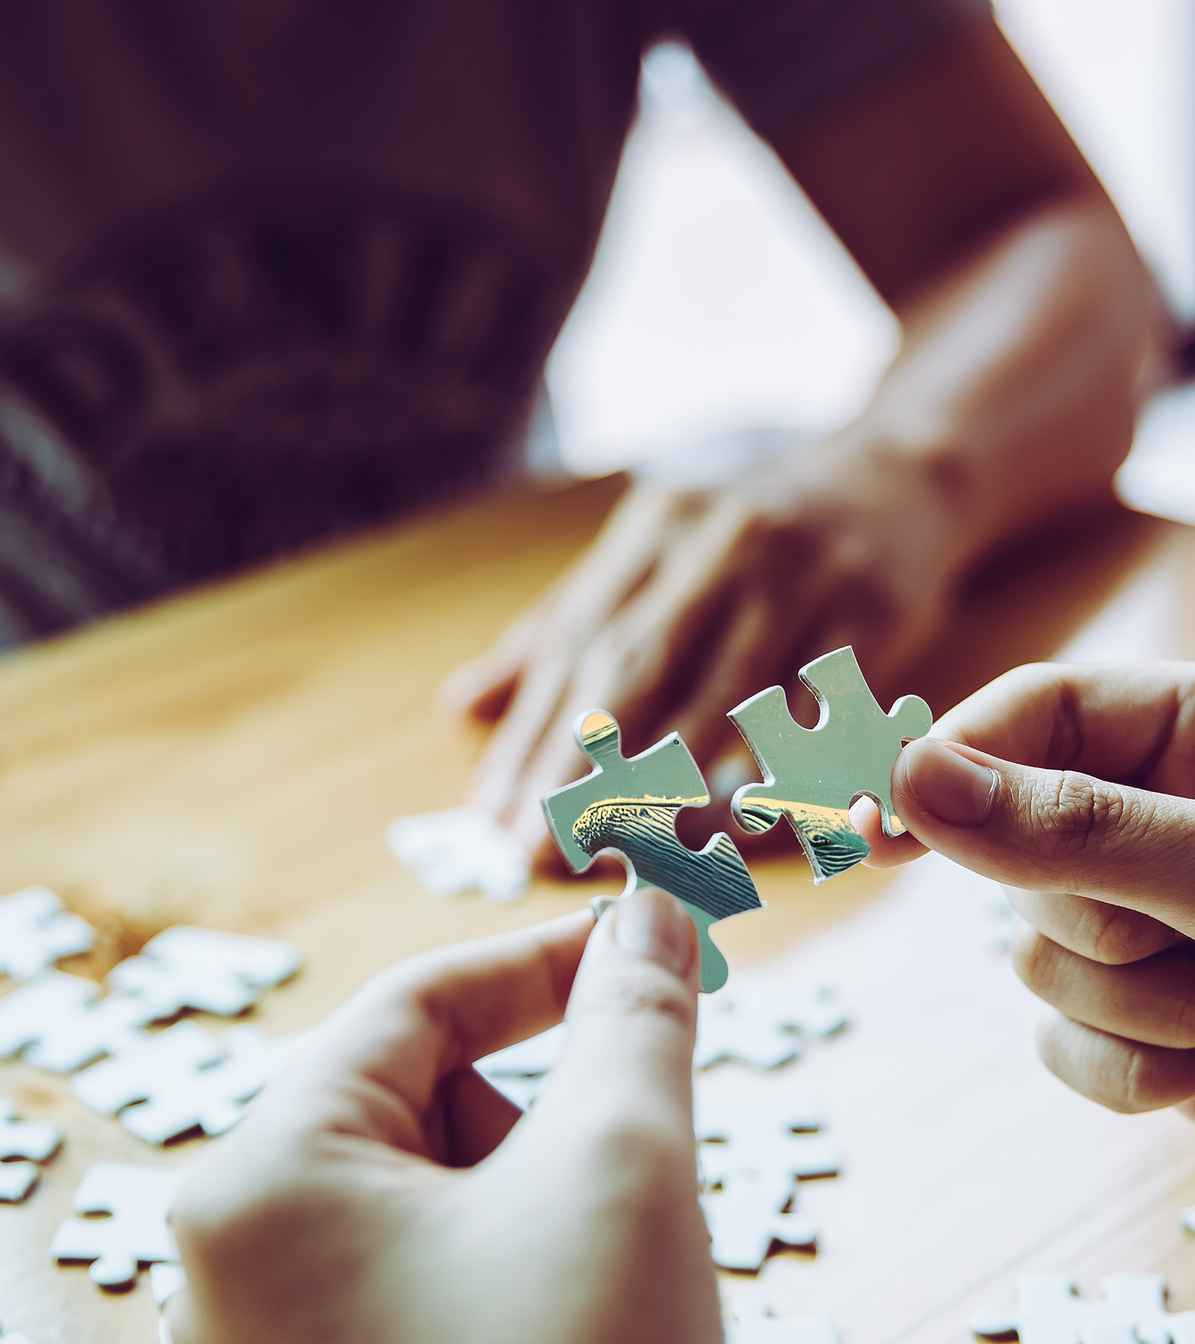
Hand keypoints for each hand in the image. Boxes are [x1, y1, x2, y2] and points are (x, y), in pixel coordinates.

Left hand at [166, 891, 729, 1343]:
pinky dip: (515, 1267)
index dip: (541, 961)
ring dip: (540, 1196)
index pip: (410, 1008)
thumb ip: (632, 1014)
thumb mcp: (622, 1169)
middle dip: (543, 1106)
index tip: (644, 940)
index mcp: (259, 1183)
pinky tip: (577, 1336)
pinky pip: (422, 1284)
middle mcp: (233, 1268)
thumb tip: (655, 910)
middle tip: (644, 1148)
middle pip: (414, 1103)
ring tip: (612, 1286)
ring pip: (428, 1198)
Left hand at [443, 434, 961, 860]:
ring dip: (669, 780)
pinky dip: (776, 767)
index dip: (530, 733)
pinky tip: (737, 822)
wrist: (898, 474)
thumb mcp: (653, 554)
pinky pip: (817, 707)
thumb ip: (562, 627)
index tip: (493, 812)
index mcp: (653, 529)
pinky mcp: (872, 610)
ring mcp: (800, 574)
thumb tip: (464, 705)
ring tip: (622, 849)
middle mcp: (719, 542)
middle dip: (579, 764)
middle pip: (635, 665)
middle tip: (539, 845)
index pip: (574, 641)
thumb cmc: (754, 535)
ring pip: (723, 692)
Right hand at [851, 663, 1194, 1114]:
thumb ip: (1075, 826)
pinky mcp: (1149, 1017)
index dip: (948, 759)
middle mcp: (1154, 821)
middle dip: (1091, 918)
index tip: (873, 824)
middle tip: (1193, 935)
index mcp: (1190, 734)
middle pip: (1018, 845)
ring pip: (1037, 957)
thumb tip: (911, 780)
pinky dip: (1132, 1068)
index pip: (1032, 710)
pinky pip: (1067, 1045)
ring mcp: (1149, 922)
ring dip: (1132, 1005)